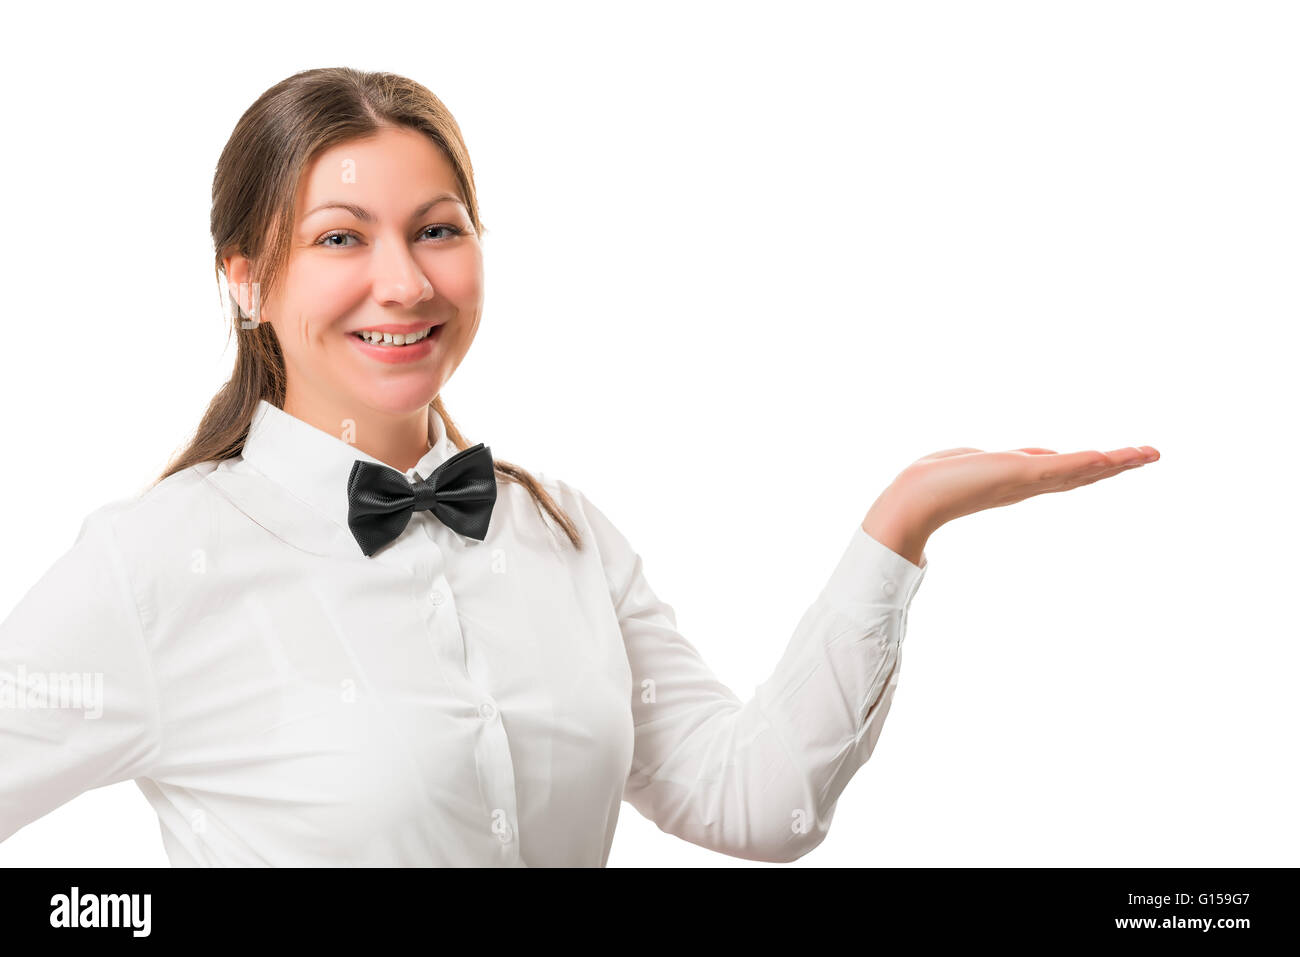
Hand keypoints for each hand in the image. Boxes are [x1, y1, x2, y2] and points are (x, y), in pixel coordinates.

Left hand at [862, 445, 1160, 565]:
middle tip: (1153, 453)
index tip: (1126, 457)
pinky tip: (1108, 457)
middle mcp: (1031, 484)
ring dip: (1115, 462)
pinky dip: (1086, 463)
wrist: (917, 497)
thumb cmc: (939, 480)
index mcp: (1023, 480)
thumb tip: (1037, 456)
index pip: (1069, 472)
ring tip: (1147, 453)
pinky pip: (1061, 467)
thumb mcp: (983, 461)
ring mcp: (1028, 481)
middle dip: (1119, 464)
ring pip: (1080, 470)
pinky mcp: (1020, 475)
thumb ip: (1011, 460)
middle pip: (1084, 473)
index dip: (1098, 465)